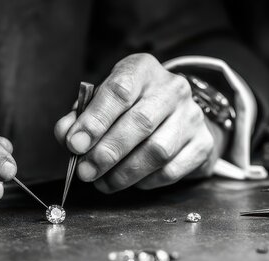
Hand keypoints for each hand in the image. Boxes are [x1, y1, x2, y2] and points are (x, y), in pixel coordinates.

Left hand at [55, 54, 224, 192]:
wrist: (174, 115)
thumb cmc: (127, 109)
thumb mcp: (100, 103)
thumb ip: (80, 118)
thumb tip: (66, 136)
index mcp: (142, 70)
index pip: (119, 90)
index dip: (95, 120)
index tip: (75, 145)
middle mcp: (172, 88)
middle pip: (140, 122)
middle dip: (107, 152)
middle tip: (85, 172)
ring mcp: (191, 116)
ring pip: (157, 151)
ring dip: (124, 173)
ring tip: (103, 182)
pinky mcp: (202, 143)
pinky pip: (172, 170)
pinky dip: (146, 182)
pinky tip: (130, 182)